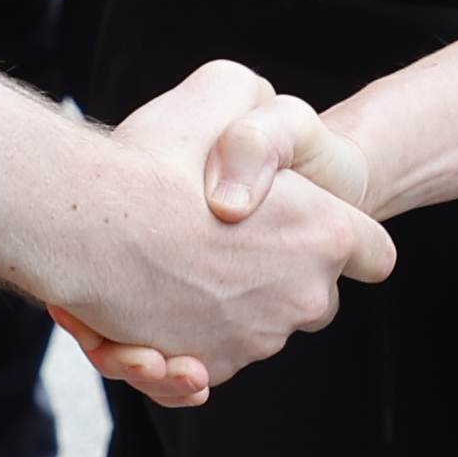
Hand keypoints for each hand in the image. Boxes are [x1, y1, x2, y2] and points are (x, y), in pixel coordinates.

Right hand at [51, 61, 395, 402]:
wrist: (83, 228)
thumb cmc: (152, 159)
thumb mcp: (225, 87)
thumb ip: (261, 104)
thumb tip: (262, 118)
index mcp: (326, 233)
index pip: (374, 254)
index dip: (346, 237)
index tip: (314, 230)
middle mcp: (305, 296)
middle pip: (313, 295)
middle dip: (280, 272)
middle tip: (224, 238)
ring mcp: (259, 340)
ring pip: (255, 324)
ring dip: (223, 303)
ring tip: (169, 266)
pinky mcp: (213, 369)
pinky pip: (212, 358)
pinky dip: (187, 339)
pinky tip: (153, 307)